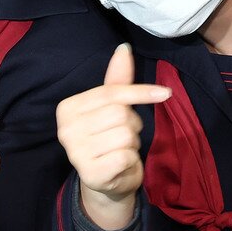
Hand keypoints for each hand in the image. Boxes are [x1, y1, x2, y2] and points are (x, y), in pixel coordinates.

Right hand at [56, 44, 169, 230]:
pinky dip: (130, 160)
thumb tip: (123, 48)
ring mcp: (75, 152)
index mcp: (67, 108)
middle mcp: (65, 129)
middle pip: (120, 113)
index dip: (141, 92)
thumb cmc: (108, 139)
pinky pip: (126, 156)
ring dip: (132, 143)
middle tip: (123, 136)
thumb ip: (117, 80)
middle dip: (132, 124)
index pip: (111, 93)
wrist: (105, 182)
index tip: (166, 93)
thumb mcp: (111, 108)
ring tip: (120, 150)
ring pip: (125, 134)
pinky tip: (119, 165)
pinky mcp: (90, 173)